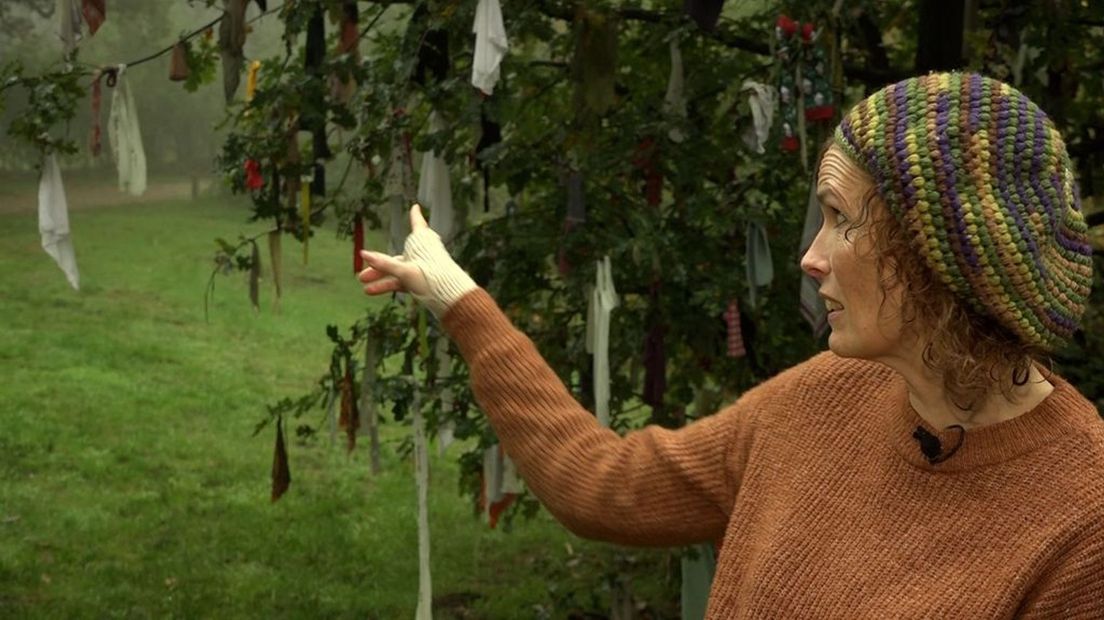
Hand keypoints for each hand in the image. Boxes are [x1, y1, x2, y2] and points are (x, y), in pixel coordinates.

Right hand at [357, 203, 476, 316]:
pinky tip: (372, 290)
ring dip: (380, 278)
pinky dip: (388, 285)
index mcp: (423, 243)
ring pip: (396, 272)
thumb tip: (363, 255)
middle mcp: (421, 255)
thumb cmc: (433, 278)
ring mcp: (420, 269)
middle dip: (378, 265)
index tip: (416, 208)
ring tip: (364, 287)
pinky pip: (401, 282)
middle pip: (396, 257)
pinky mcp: (420, 283)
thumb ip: (384, 264)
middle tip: (362, 274)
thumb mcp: (404, 270)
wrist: (452, 298)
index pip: (418, 225)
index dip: (416, 217)